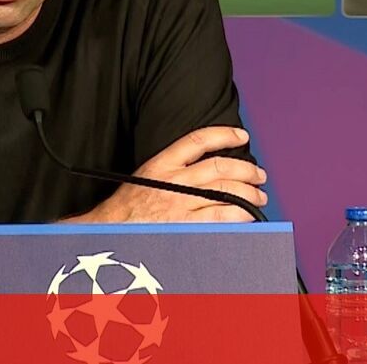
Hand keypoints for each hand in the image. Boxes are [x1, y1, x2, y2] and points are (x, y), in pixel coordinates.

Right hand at [71, 127, 267, 223]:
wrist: (107, 233)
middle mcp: (173, 180)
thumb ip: (169, 171)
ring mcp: (181, 203)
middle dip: (246, 169)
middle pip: (220, 166)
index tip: (241, 136)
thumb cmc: (124, 210)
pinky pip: (222, 215)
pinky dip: (240, 213)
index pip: (197, 140)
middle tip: (259, 174)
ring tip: (259, 195)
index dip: (224, 134)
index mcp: (160, 164)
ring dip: (249, 192)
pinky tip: (249, 214)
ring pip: (226, 190)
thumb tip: (200, 172)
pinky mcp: (188, 225)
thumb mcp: (143, 178)